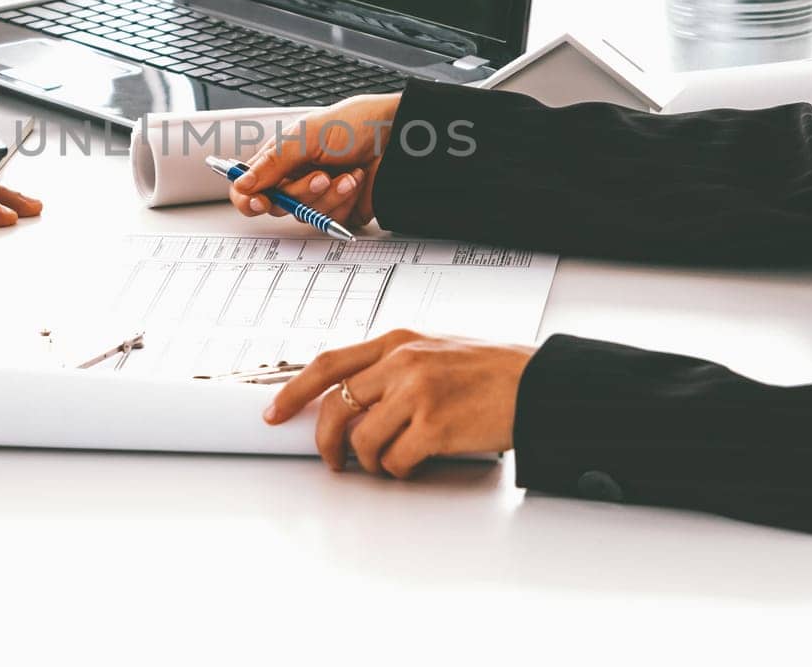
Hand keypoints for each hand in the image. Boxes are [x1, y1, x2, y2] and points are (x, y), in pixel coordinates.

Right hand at [227, 92, 400, 228]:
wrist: (400, 137)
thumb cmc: (357, 123)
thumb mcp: (307, 134)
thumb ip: (272, 162)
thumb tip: (243, 184)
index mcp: (282, 157)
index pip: (250, 185)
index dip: (249, 198)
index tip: (259, 202)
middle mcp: (297, 177)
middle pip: (278, 204)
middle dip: (301, 193)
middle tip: (321, 176)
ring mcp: (318, 195)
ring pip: (305, 215)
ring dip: (328, 196)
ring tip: (347, 175)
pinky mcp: (340, 209)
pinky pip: (329, 221)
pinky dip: (344, 202)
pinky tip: (355, 182)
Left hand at [263, 329, 535, 478]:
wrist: (538, 384)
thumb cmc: (490, 370)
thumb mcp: (434, 350)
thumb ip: (393, 367)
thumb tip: (352, 401)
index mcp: (397, 341)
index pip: (328, 363)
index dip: (293, 391)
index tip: (274, 412)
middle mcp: (402, 363)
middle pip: (335, 406)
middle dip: (324, 441)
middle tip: (331, 459)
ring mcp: (418, 394)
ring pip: (362, 440)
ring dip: (369, 461)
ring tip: (388, 461)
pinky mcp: (435, 427)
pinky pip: (395, 461)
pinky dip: (399, 470)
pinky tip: (415, 463)